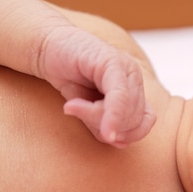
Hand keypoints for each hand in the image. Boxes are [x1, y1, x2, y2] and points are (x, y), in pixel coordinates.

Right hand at [37, 25, 155, 146]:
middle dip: (108, 126)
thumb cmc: (69, 77)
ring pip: (125, 110)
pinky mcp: (112, 61)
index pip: (145, 121)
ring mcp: (125, 67)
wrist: (47, 47)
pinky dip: (104, 111)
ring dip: (96, 116)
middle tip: (79, 115)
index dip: (130, 135)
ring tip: (72, 106)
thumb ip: (103, 124)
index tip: (107, 137)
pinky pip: (118, 96)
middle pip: (134, 118)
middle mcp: (134, 77)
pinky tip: (76, 108)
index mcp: (135, 89)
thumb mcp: (87, 109)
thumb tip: (121, 143)